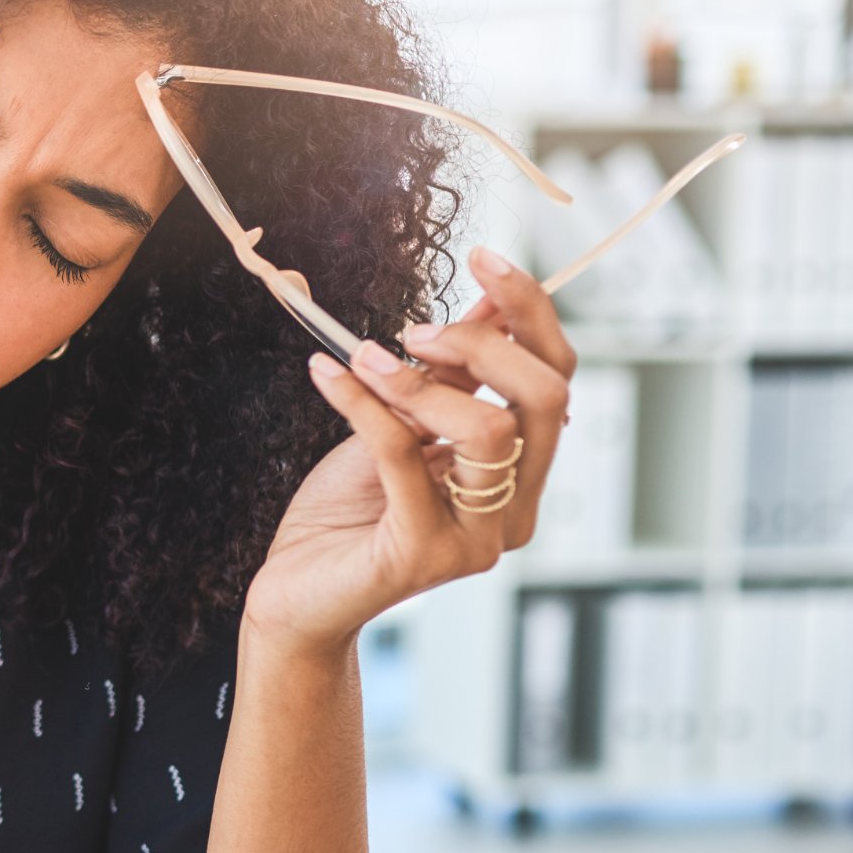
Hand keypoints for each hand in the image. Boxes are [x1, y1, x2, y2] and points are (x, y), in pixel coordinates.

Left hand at [243, 246, 575, 648]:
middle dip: (482, 342)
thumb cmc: (348, 512)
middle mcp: (514, 510)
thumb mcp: (403, 425)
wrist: (296, 594)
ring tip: (362, 358)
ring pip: (488, 430)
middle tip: (411, 329)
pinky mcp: (424, 554)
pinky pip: (403, 455)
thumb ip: (447, 377)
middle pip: (546, 399)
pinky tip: (325, 374)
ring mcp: (477, 538)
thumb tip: (485, 302)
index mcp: (521, 475)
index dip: (529, 313)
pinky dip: (362, 401)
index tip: (485, 258)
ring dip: (419, 380)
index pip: (556, 379)